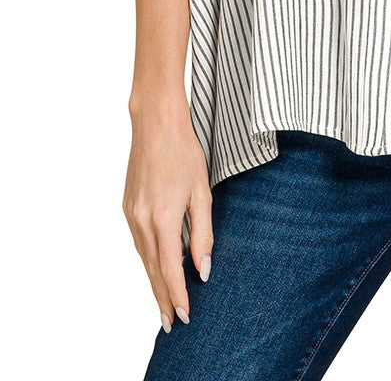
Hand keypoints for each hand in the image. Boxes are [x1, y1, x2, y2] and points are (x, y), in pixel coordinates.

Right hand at [123, 100, 213, 331]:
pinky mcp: (127, 207)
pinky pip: (139, 242)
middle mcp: (142, 221)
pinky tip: (157, 268)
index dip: (178, 295)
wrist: (155, 125)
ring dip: (154, 282)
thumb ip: (203, 234)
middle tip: (172, 324)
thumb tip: (203, 269)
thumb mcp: (202, 193)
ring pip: (143, 258)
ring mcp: (131, 214)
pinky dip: (148, 260)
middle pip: (152, 270)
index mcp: (163, 218)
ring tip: (165, 303)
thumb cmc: (184, 153)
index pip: (170, 268)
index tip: (184, 316)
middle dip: (163, 298)